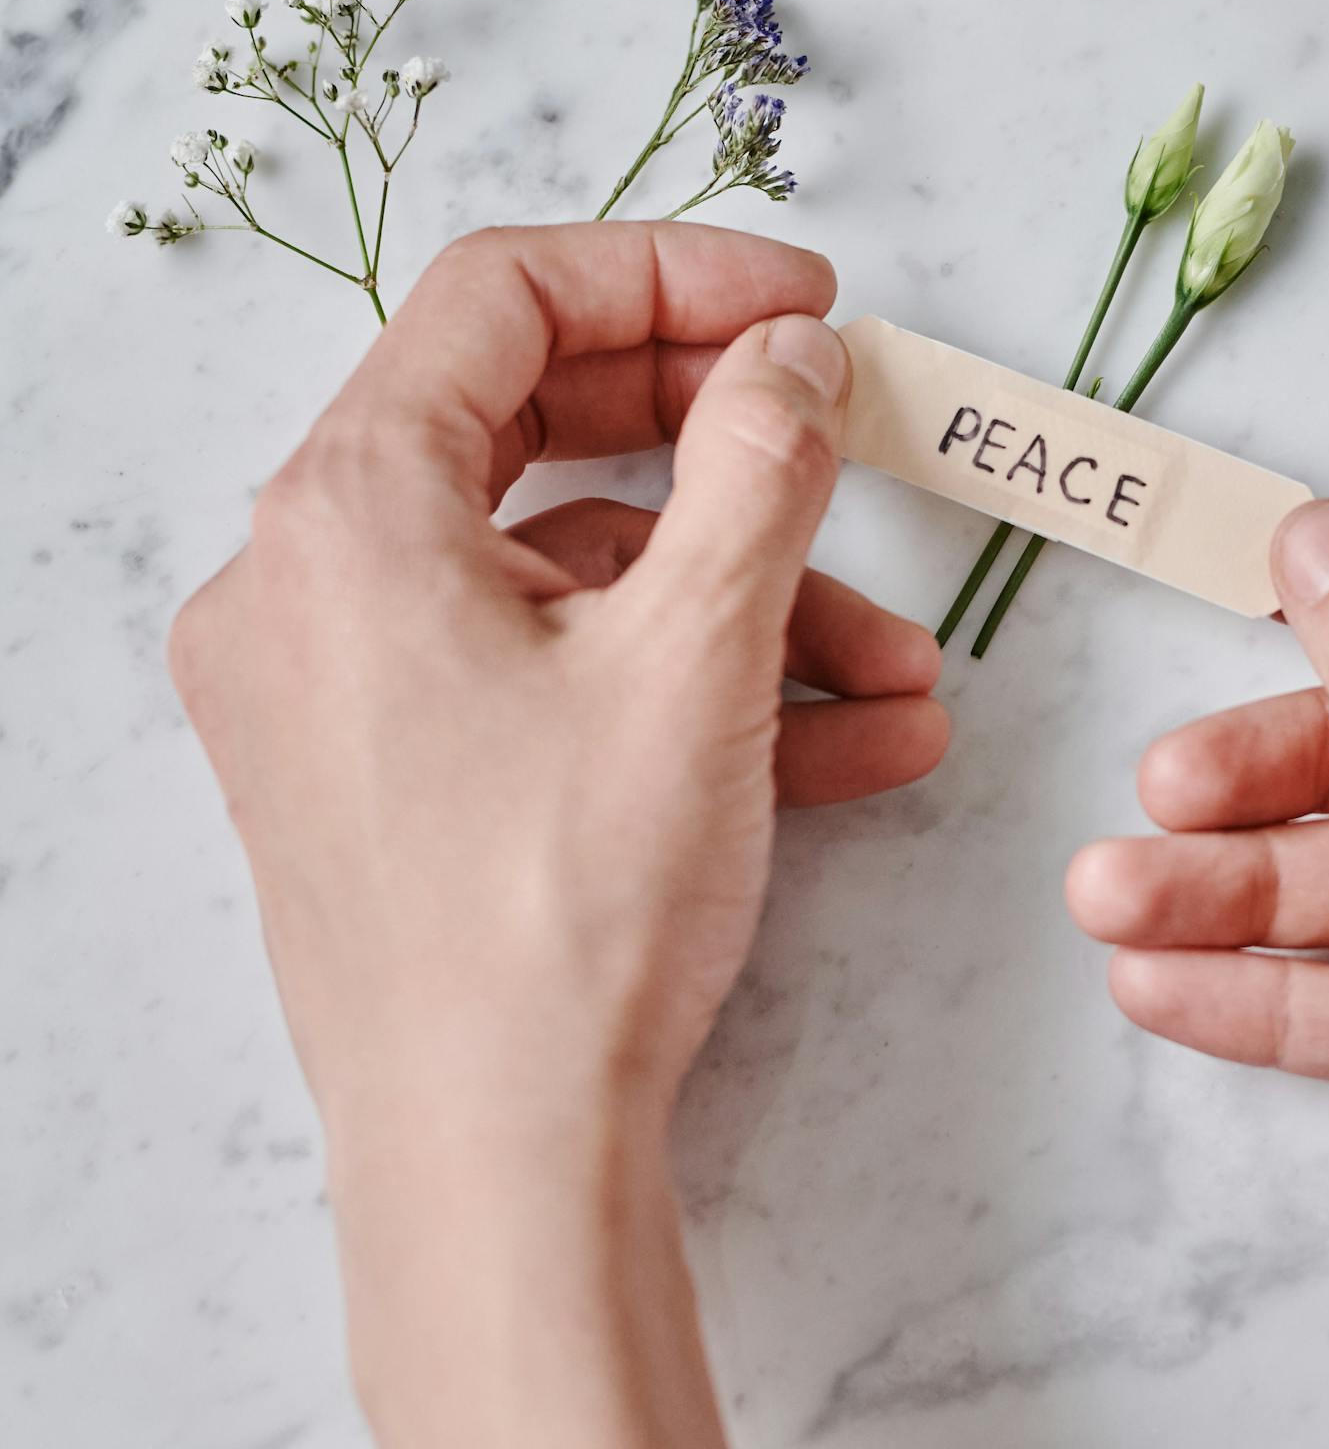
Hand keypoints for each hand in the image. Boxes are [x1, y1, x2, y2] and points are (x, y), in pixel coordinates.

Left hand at [170, 224, 946, 1208]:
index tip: (806, 303)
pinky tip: (849, 745)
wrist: (495, 1175)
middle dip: (729, 452)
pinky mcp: (379, 784)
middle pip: (532, 430)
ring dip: (747, 606)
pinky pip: (539, 682)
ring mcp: (332, 694)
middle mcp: (304, 585)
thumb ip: (761, 462)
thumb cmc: (562, 919)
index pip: (502, 300)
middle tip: (849, 439)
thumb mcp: (700, 654)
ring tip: (904, 677)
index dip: (674, 273)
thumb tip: (789, 356)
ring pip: (563, 581)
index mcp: (346, 511)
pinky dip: (681, 691)